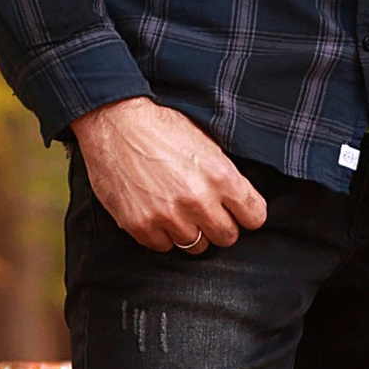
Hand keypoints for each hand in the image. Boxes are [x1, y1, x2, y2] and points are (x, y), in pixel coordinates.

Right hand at [73, 98, 268, 253]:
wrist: (114, 122)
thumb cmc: (161, 127)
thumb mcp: (207, 144)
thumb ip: (226, 176)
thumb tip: (240, 201)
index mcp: (220, 176)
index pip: (255, 216)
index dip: (247, 213)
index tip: (238, 211)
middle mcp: (197, 200)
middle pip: (227, 236)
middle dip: (220, 225)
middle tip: (206, 211)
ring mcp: (167, 216)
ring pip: (196, 246)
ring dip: (190, 231)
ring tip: (178, 209)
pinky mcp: (139, 225)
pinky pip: (163, 247)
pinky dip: (162, 234)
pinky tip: (157, 213)